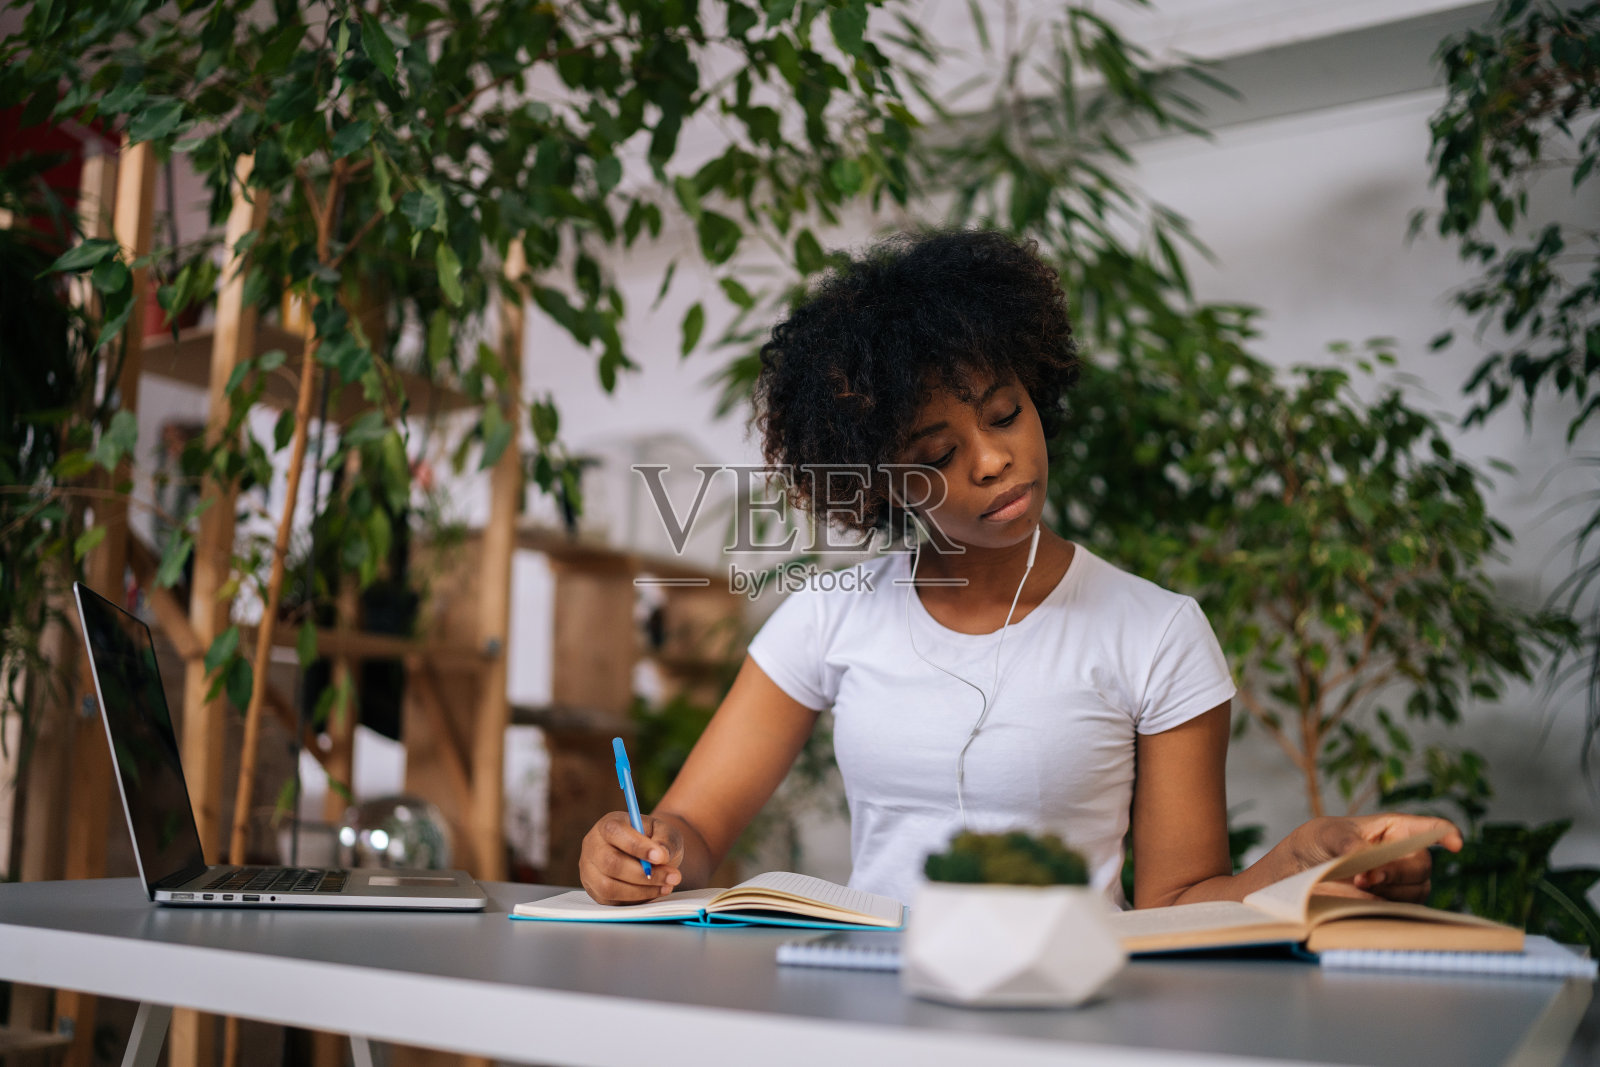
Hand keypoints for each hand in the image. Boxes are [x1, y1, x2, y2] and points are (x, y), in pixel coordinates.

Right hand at [579, 811, 685, 904]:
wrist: (650, 855)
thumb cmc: (655, 839)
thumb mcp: (666, 832)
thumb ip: (665, 840)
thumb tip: (662, 856)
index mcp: (608, 824)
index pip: (615, 832)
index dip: (637, 846)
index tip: (661, 857)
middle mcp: (593, 846)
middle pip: (610, 863)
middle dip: (644, 874)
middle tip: (673, 877)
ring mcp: (590, 871)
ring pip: (609, 887)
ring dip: (641, 890)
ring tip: (667, 886)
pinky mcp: (595, 891)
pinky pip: (612, 902)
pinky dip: (636, 900)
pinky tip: (655, 892)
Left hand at [1288, 813, 1463, 904]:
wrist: (1299, 873)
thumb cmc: (1317, 843)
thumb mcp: (1327, 834)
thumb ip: (1348, 843)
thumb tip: (1365, 858)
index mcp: (1394, 829)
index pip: (1430, 828)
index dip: (1446, 833)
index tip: (1454, 842)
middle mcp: (1403, 855)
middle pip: (1423, 864)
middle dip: (1398, 871)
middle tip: (1366, 876)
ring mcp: (1400, 883)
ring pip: (1418, 889)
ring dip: (1391, 889)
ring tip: (1359, 885)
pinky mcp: (1391, 905)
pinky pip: (1405, 909)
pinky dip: (1388, 906)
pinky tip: (1365, 900)